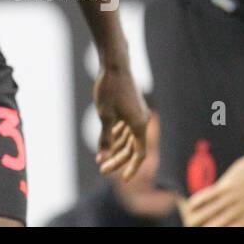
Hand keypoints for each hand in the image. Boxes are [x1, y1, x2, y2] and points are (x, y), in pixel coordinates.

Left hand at [93, 64, 148, 179]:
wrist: (114, 64)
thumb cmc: (109, 89)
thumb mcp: (104, 116)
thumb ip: (105, 138)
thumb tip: (103, 157)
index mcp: (139, 125)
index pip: (139, 154)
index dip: (131, 167)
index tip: (123, 179)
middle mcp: (142, 120)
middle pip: (132, 147)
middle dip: (118, 159)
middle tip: (102, 168)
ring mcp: (137, 113)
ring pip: (129, 137)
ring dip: (117, 147)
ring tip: (102, 157)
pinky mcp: (131, 106)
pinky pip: (126, 127)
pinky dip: (118, 135)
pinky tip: (108, 140)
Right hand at [183, 152, 243, 225]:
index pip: (234, 232)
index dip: (222, 233)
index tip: (212, 231)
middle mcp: (242, 213)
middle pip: (218, 225)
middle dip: (207, 227)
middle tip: (195, 227)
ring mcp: (233, 199)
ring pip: (210, 212)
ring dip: (198, 218)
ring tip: (189, 222)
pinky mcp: (227, 186)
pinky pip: (208, 196)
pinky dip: (198, 201)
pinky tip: (190, 206)